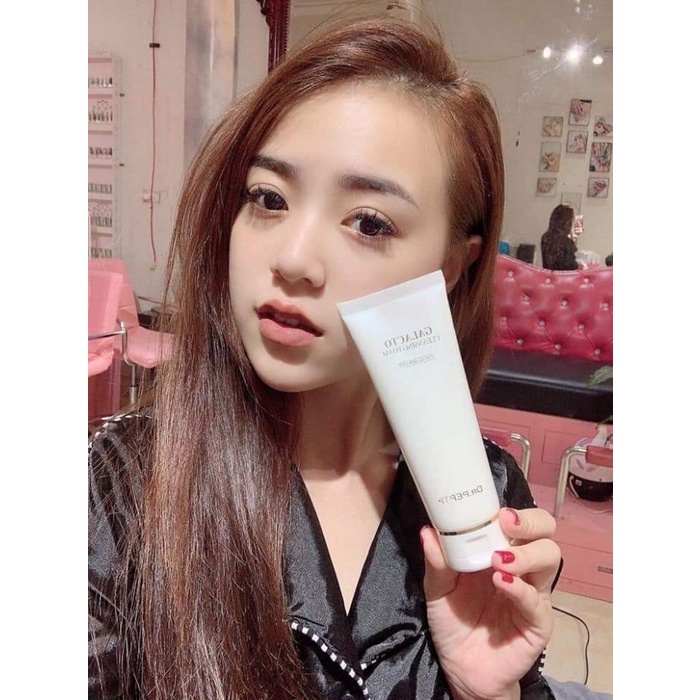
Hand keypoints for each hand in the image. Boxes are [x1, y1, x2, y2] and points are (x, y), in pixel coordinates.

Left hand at [421, 507, 559, 699]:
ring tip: (498, 558)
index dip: (513, 511)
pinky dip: (519, 588)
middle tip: (506, 523)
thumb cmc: (455, 622)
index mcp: (501, 551)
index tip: (495, 509)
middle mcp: (523, 568)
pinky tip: (501, 582)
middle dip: (531, 523)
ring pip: (549, 560)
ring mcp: (533, 594)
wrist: (462, 669)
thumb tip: (428, 531)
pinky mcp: (537, 623)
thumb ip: (437, 562)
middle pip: (545, 533)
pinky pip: (536, 601)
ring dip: (526, 554)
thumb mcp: (438, 590)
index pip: (521, 522)